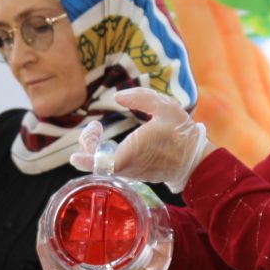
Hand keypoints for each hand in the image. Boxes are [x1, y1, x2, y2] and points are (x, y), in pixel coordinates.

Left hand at [73, 88, 210, 189]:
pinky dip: (103, 154)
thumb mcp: (165, 107)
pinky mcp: (134, 173)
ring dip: (94, 148)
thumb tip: (119, 97)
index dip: (84, 159)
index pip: (99, 164)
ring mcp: (130, 172)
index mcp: (131, 154)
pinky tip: (107, 141)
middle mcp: (127, 167)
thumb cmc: (180, 134)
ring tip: (97, 129)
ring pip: (102, 166)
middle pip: (95, 164)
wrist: (195, 160)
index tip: (74, 154)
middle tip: (94, 127)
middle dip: (88, 145)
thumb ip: (141, 98)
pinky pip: (111, 166)